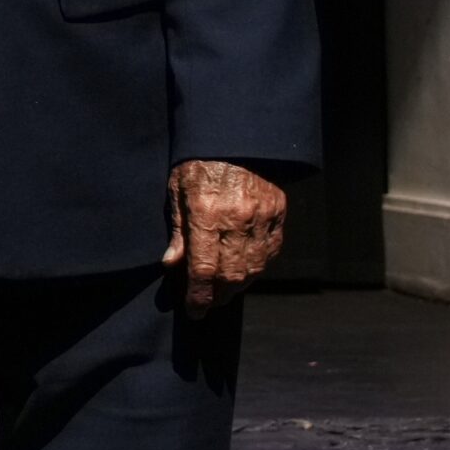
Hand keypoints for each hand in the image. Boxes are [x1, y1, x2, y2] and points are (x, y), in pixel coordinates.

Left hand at [162, 160, 287, 317]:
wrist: (235, 138)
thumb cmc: (199, 163)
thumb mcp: (176, 190)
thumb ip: (178, 230)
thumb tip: (172, 265)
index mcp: (207, 213)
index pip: (203, 269)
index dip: (198, 296)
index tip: (193, 311)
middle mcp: (237, 218)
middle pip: (231, 275)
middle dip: (218, 296)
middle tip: (207, 304)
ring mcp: (262, 217)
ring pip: (254, 268)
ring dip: (238, 287)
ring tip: (223, 293)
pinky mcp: (277, 213)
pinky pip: (271, 251)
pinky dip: (257, 268)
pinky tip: (245, 273)